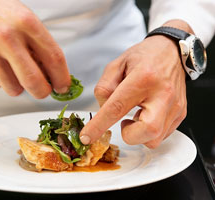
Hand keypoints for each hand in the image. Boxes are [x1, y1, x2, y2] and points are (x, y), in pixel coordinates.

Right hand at [0, 0, 70, 97]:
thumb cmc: (3, 16)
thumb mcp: (27, 21)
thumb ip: (42, 47)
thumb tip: (53, 77)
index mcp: (27, 23)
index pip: (54, 58)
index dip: (62, 78)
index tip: (62, 87)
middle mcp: (7, 37)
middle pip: (33, 81)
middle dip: (42, 92)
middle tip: (43, 91)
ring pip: (14, 89)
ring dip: (19, 85)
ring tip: (13, 69)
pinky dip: (1, 80)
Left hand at [80, 21, 189, 148]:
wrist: (172, 51)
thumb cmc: (144, 57)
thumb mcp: (116, 64)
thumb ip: (104, 87)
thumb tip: (102, 110)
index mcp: (143, 78)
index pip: (117, 108)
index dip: (99, 126)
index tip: (87, 137)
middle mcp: (162, 93)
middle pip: (148, 130)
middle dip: (129, 136)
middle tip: (124, 123)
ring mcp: (175, 105)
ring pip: (155, 138)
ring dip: (139, 134)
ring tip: (136, 115)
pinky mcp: (180, 113)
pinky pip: (162, 135)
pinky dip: (148, 132)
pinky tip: (145, 115)